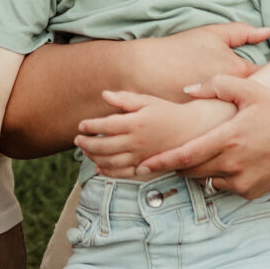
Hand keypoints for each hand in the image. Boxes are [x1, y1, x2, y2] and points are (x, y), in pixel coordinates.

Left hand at [75, 91, 231, 178]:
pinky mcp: (146, 165)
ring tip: (85, 151)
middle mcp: (136, 141)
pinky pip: (124, 173)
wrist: (191, 130)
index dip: (89, 126)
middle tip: (77, 140)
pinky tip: (99, 168)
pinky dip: (108, 172)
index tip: (81, 125)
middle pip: (103, 146)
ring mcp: (141, 156)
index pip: (104, 126)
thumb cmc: (168, 112)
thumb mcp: (147, 101)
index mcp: (135, 122)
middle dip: (86, 143)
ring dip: (94, 157)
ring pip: (110, 161)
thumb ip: (125, 99)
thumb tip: (104, 95)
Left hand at [147, 72, 269, 199]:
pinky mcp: (250, 192)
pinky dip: (220, 176)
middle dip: (178, 164)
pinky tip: (230, 160)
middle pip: (191, 170)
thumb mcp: (250, 91)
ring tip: (205, 153)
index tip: (143, 165)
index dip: (162, 161)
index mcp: (228, 138)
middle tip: (170, 154)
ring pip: (206, 180)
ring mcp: (241, 181)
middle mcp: (232, 164)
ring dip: (200, 169)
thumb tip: (188, 90)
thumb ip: (216, 86)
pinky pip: (224, 186)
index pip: (186, 155)